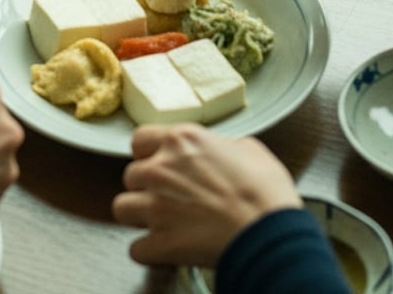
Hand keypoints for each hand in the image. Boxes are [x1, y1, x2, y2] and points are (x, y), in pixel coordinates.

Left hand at [112, 124, 300, 267]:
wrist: (270, 232)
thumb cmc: (266, 193)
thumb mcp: (250, 149)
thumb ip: (222, 146)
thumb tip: (221, 151)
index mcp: (182, 141)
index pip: (139, 140)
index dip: (147, 154)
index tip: (156, 162)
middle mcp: (161, 169)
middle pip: (130, 176)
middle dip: (146, 187)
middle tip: (166, 196)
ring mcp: (157, 206)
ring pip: (122, 208)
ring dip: (138, 216)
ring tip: (159, 222)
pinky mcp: (160, 241)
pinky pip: (136, 248)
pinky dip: (149, 251)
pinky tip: (164, 249)